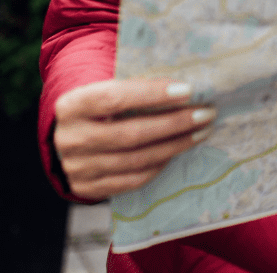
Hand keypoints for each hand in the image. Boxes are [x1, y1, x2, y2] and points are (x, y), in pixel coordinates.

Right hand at [53, 78, 215, 199]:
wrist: (70, 140)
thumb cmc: (99, 108)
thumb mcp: (105, 91)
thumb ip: (134, 88)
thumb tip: (184, 87)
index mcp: (71, 106)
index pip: (114, 98)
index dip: (152, 94)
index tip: (188, 90)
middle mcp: (70, 139)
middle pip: (130, 134)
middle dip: (174, 123)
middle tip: (206, 113)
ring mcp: (78, 167)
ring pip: (136, 159)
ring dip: (175, 145)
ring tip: (201, 131)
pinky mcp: (88, 187)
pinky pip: (133, 179)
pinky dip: (159, 165)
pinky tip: (177, 151)